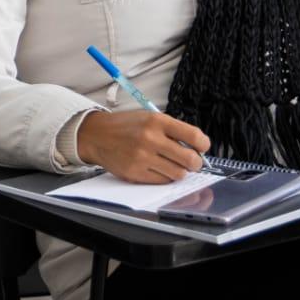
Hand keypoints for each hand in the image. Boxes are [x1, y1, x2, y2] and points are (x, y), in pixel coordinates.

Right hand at [76, 109, 211, 183]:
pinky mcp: (134, 172)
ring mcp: (142, 157)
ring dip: (179, 171)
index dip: (203, 145)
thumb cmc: (126, 126)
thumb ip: (172, 130)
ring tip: (172, 165)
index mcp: (157, 121)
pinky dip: (164, 177)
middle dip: (195, 163)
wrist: (96, 135)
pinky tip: (157, 168)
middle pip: (190, 160)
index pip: (194, 136)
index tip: (202, 147)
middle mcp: (150, 138)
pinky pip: (162, 181)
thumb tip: (197, 149)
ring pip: (178, 174)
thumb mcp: (148, 118)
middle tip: (192, 162)